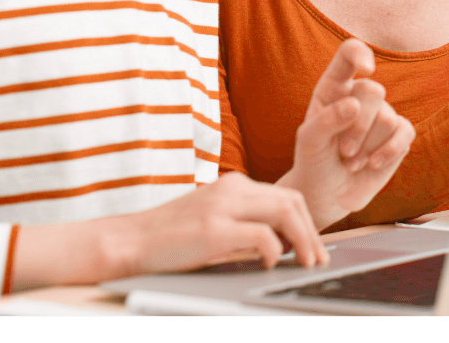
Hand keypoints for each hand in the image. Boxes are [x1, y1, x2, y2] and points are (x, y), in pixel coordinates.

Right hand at [12, 172, 328, 289]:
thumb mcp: (213, 221)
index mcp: (234, 185)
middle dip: (313, 231)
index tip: (314, 247)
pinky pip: (262, 236)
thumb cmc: (170, 237)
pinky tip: (271, 264)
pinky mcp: (214, 228)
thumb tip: (281, 243)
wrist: (129, 240)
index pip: (286, 196)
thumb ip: (243, 222)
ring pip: (285, 212)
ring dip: (304, 240)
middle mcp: (233, 188)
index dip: (307, 222)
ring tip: (307, 263)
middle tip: (319, 260)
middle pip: (292, 200)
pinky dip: (274, 250)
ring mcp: (223, 205)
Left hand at [279, 38, 414, 229]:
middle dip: (358, 127)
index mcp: (335, 86)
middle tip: (343, 151)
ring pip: (387, 119)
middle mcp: (360, 95)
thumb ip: (327, 120)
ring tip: (351, 161)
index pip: (350, 53)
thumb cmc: (314, 160)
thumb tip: (354, 104)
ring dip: (368, 147)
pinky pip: (405, 133)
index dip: (361, 54)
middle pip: (374, 92)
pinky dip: (388, 152)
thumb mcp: (309, 141)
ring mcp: (382, 114)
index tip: (367, 70)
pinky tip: (372, 164)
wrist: (327, 194)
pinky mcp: (399, 136)